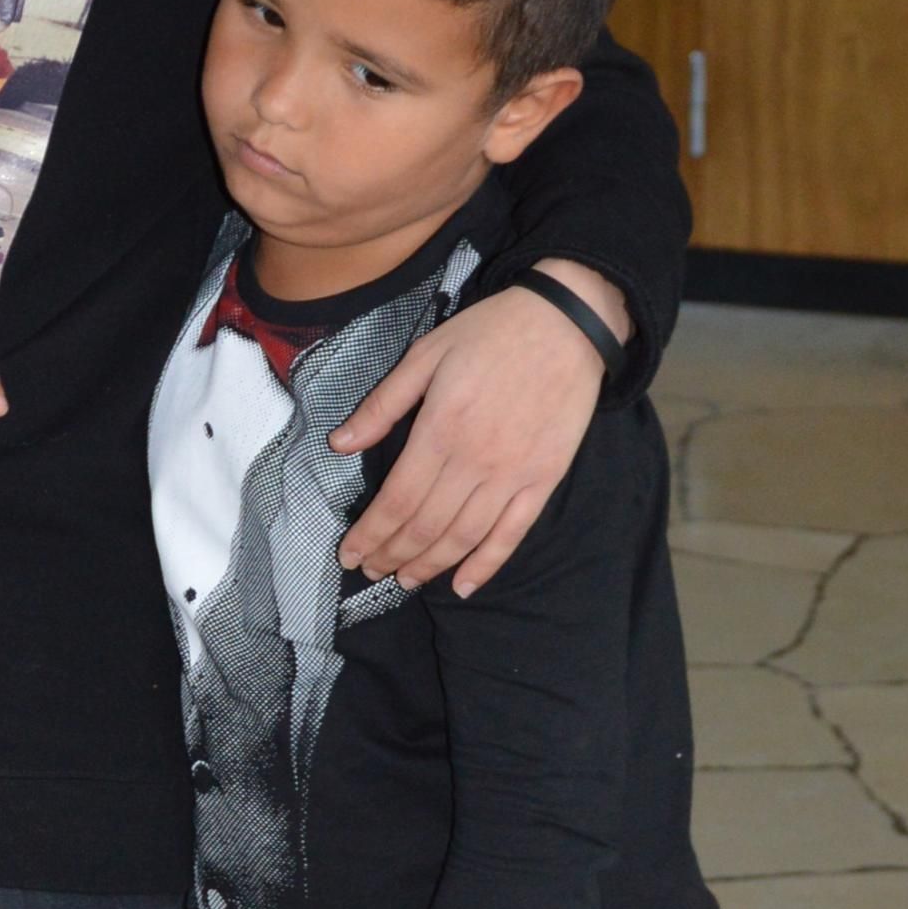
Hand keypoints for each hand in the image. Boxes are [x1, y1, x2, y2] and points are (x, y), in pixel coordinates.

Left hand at [332, 268, 627, 596]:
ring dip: (429, 565)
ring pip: (463, 537)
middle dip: (392, 555)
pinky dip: (485, 565)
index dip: (370, 534)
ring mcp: (513, 475)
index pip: (396, 500)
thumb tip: (338, 444)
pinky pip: (511, 534)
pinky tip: (462, 585)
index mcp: (440, 429)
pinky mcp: (544, 480)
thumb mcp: (425, 355)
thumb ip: (382, 405)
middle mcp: (475, 461)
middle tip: (370, 571)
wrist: (569, 323)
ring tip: (405, 581)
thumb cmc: (491, 333)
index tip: (349, 553)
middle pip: (425, 526)